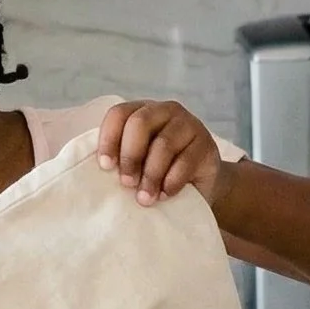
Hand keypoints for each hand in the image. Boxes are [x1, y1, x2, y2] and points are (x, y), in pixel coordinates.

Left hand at [96, 99, 222, 208]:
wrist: (199, 186)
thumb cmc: (160, 172)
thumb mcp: (138, 162)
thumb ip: (121, 158)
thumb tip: (102, 172)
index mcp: (142, 111)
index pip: (119, 114)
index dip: (109, 139)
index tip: (106, 166)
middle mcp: (166, 111)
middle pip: (140, 123)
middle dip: (130, 156)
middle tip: (126, 183)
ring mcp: (189, 124)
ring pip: (163, 144)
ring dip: (150, 175)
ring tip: (145, 198)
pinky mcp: (207, 145)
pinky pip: (186, 161)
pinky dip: (172, 181)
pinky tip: (165, 194)